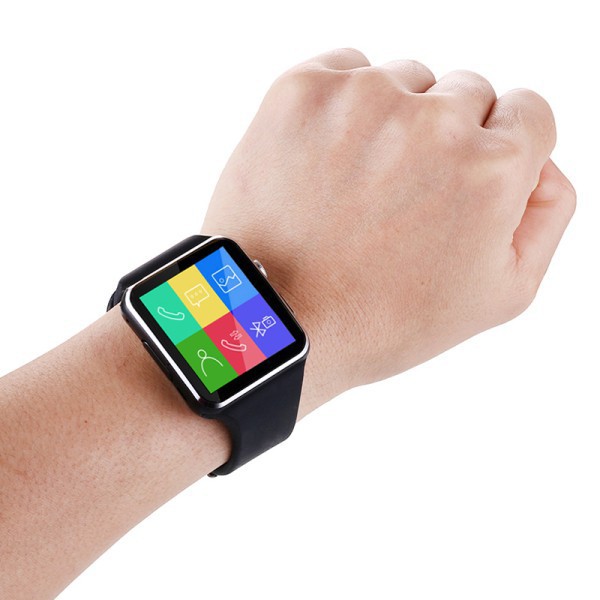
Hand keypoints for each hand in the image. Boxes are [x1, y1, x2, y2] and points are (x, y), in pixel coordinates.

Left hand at [202, 49, 574, 413]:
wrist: (277, 318)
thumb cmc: (381, 319)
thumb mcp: (497, 295)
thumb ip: (546, 215)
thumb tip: (542, 161)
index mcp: (491, 170)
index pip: (529, 114)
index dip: (500, 148)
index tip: (464, 178)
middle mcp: (433, 122)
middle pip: (468, 92)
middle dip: (447, 137)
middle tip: (403, 196)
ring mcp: (363, 99)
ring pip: (405, 80)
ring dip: (391, 121)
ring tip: (357, 186)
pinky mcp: (303, 91)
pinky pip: (346, 68)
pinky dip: (342, 104)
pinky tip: (327, 159)